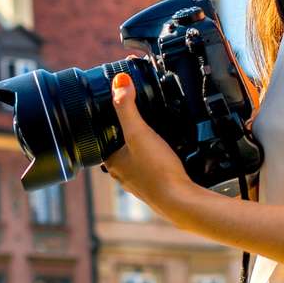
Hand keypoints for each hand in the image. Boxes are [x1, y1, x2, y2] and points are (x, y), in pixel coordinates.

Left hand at [102, 71, 192, 222]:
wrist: (180, 201)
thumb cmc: (157, 171)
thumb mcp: (139, 132)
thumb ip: (127, 107)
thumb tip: (119, 81)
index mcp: (111, 162)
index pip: (103, 138)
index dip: (110, 123)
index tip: (119, 109)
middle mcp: (122, 174)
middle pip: (120, 147)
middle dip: (128, 134)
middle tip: (139, 118)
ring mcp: (139, 182)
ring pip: (136, 159)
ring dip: (142, 147)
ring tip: (152, 133)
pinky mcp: (156, 186)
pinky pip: (152, 168)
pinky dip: (156, 159)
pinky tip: (165, 154)